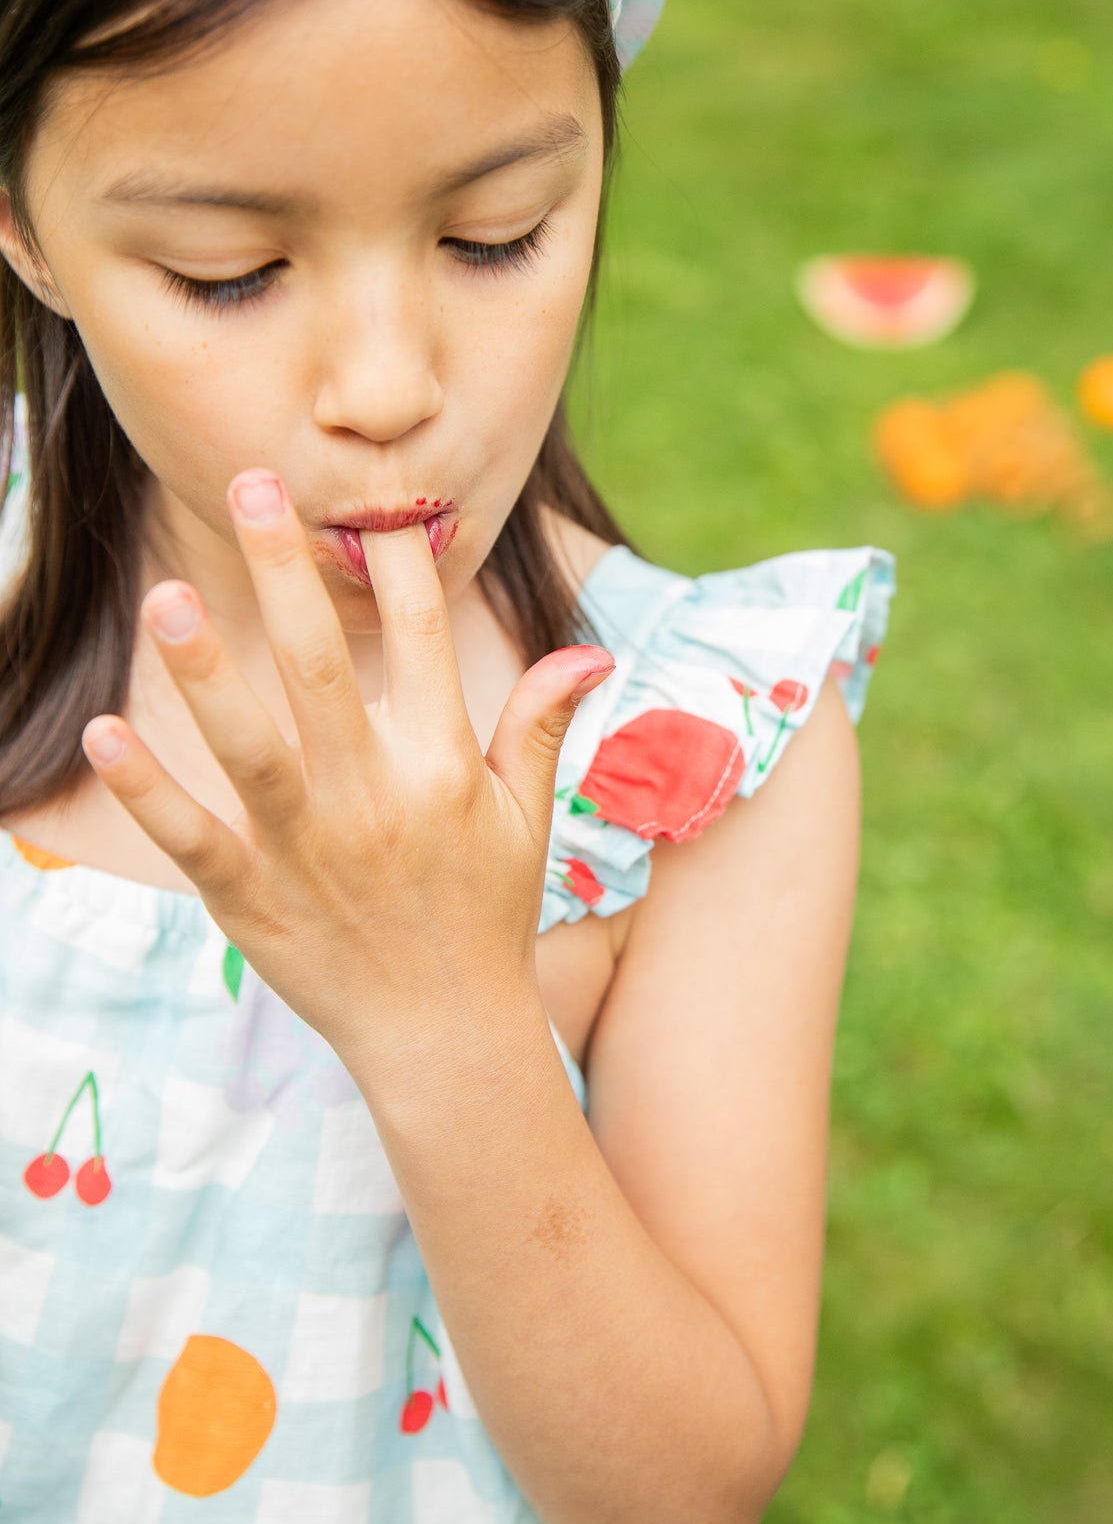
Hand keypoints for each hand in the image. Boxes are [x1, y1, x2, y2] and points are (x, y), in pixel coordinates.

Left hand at [79, 469, 613, 1068]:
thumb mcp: (525, 818)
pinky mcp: (253, 901)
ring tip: (167, 597)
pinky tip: (108, 734)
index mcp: (443, 767)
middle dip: (288, 576)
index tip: (376, 501)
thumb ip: (539, 726)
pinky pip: (195, 837)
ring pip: (253, 749)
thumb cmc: (484, 915)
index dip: (403, 567)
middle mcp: (376, 798)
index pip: (427, 643)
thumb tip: (592, 653)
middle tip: (251, 486)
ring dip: (209, 673)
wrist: (444, 1037)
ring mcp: (310, 850)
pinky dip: (151, 791)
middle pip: (325, 670)